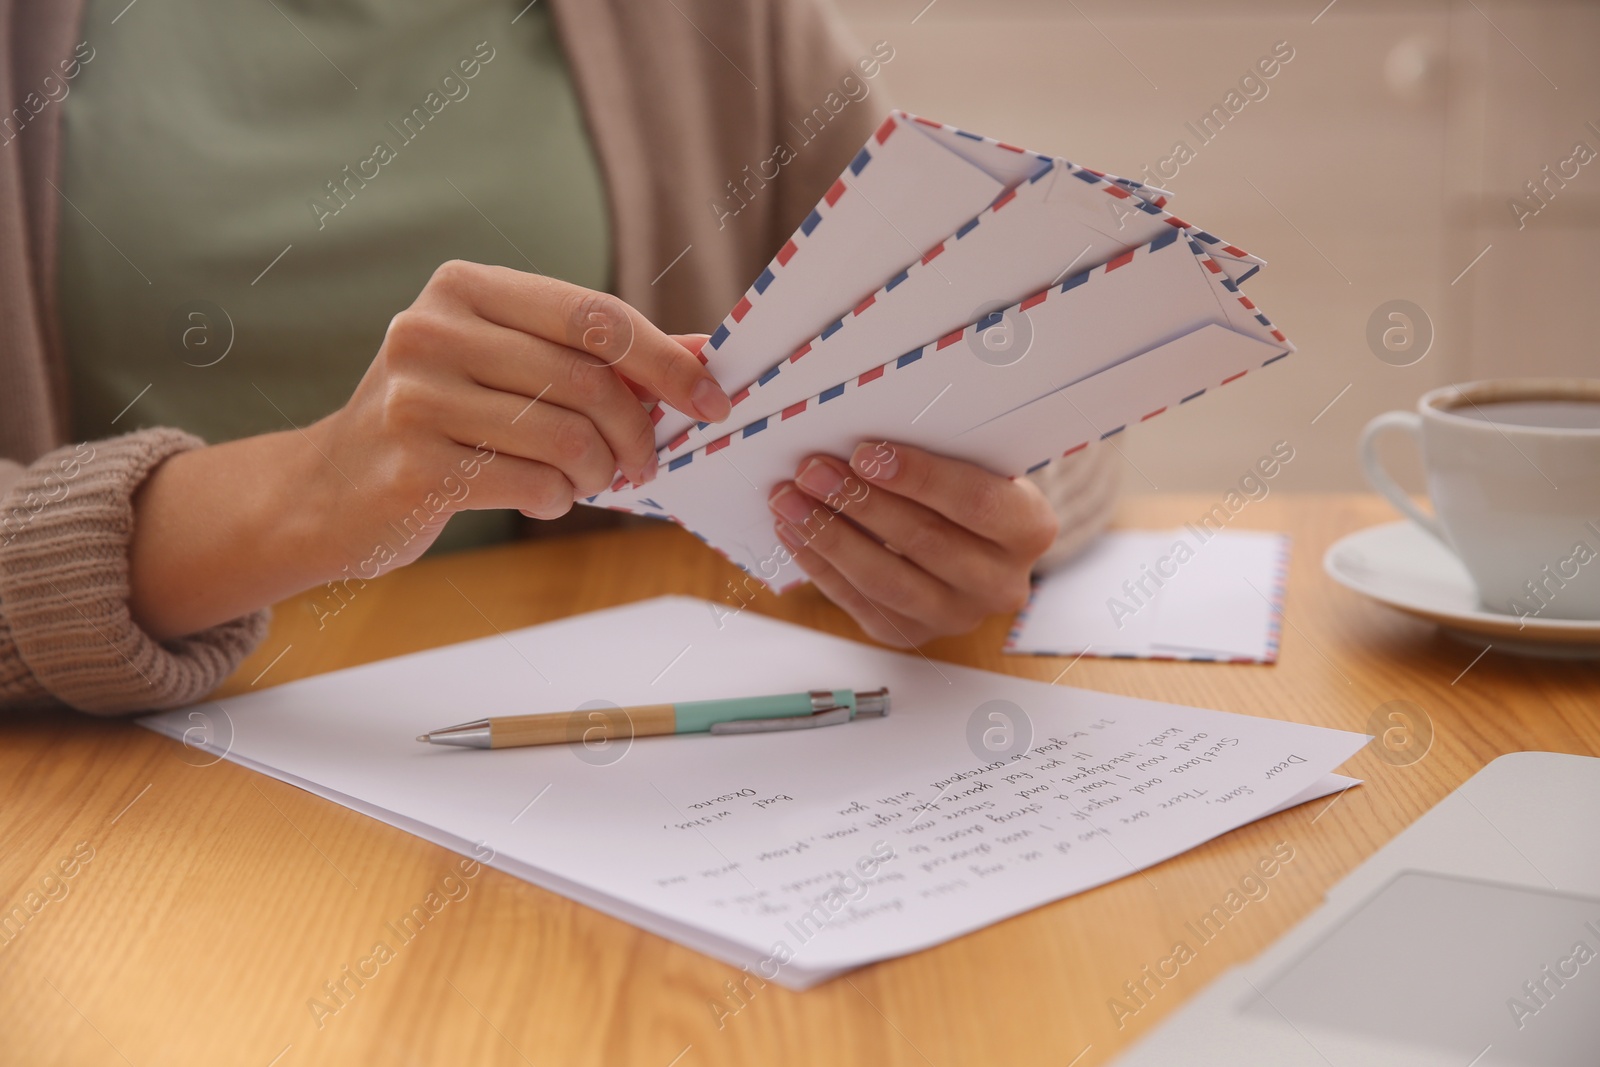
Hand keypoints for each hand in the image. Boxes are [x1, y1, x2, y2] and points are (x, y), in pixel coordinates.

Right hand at [306, 261, 729, 568]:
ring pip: (565, 438)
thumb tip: (703, 353)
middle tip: (643, 462)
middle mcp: (432, 330)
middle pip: (586, 380)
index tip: (711, 401)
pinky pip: (532, 485)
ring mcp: (416, 397)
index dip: (664, 361)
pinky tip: (541, 498)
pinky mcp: (413, 465)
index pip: (594, 315)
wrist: (330, 488)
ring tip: (586, 482)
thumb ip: (599, 356)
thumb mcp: (510, 365)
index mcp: (464, 288)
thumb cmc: (442, 420)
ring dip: (596, 473)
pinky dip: (557, 501)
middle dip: (635, 431)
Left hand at [766, 442, 1058, 645]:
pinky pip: (860, 602)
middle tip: (811, 470)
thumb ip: (939, 454)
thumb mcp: (974, 463)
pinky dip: (820, 565)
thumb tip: (862, 441)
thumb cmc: (967, 486)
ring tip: (788, 500)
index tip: (864, 454)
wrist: (975, 542)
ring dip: (829, 536)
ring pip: (887, 580)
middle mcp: (1001, 582)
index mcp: (1029, 528)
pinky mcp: (912, 634)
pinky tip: (791, 532)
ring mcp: (956, 616)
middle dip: (859, 503)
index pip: (976, 503)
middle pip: (924, 542)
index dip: (919, 478)